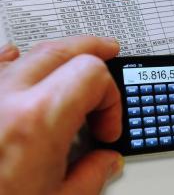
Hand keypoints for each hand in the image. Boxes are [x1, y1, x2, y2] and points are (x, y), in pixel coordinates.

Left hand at [0, 37, 122, 194]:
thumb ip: (91, 176)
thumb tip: (106, 162)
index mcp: (36, 120)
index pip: (92, 74)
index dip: (111, 97)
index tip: (107, 126)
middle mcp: (4, 97)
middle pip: (61, 49)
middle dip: (92, 51)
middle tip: (108, 52)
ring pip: (28, 52)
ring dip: (58, 56)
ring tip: (72, 61)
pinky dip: (16, 60)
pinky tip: (22, 63)